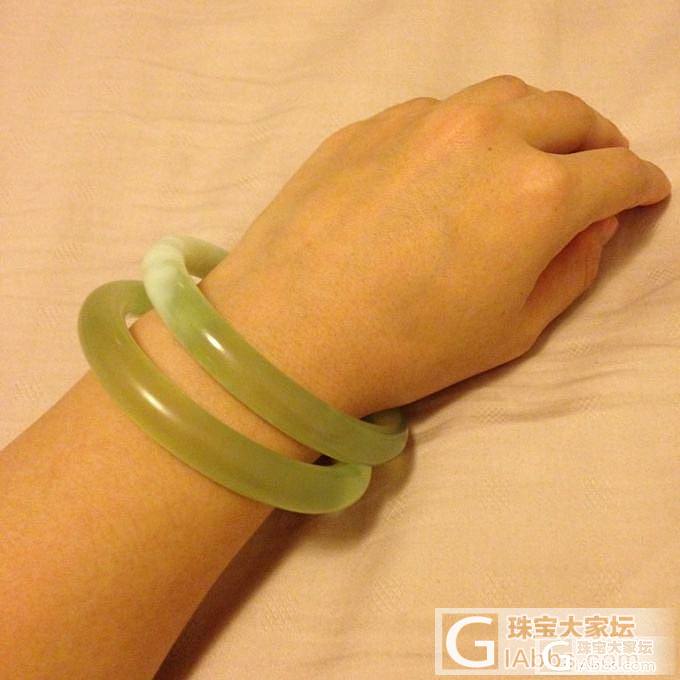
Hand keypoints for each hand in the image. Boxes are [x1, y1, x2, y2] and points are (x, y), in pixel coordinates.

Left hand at [202, 75, 671, 417]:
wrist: (288, 333)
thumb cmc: (406, 348)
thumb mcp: (512, 330)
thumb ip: (571, 270)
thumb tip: (597, 224)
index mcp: (537, 193)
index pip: (618, 171)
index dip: (642, 185)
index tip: (646, 195)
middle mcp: (488, 136)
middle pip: (570, 116)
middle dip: (598, 141)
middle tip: (598, 167)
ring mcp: (423, 121)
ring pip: (506, 96)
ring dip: (536, 120)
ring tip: (532, 152)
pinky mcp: (370, 124)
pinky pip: (438, 111)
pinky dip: (468, 129)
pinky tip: (451, 163)